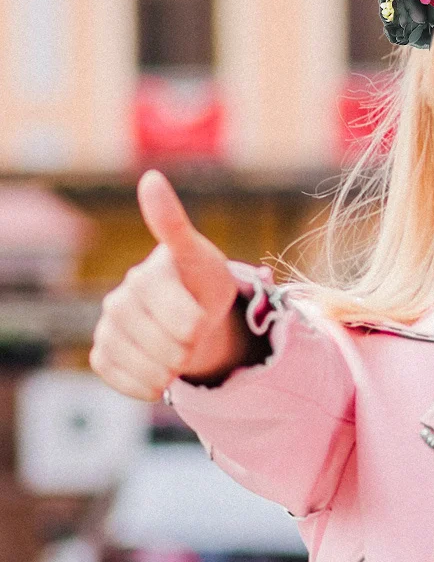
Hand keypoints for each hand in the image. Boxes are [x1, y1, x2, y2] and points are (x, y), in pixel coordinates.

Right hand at [89, 171, 248, 400]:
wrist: (194, 316)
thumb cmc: (201, 282)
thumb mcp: (202, 258)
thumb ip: (174, 226)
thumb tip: (149, 177)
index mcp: (150, 273)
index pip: (171, 306)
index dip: (191, 320)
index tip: (201, 322)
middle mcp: (122, 297)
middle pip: (159, 340)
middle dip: (186, 347)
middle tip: (195, 337)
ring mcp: (109, 325)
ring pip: (139, 361)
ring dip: (168, 369)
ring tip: (181, 356)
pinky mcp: (102, 350)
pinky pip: (117, 376)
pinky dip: (143, 384)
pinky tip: (158, 374)